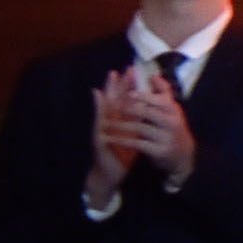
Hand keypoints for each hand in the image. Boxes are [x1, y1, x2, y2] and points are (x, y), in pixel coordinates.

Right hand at [85, 72, 141, 203]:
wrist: (111, 173)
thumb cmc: (122, 153)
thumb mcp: (133, 134)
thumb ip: (137, 119)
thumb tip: (146, 105)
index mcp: (121, 120)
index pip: (124, 99)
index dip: (127, 85)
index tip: (133, 69)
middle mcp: (110, 123)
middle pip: (113, 101)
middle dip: (116, 86)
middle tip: (119, 70)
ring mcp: (103, 131)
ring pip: (103, 112)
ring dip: (103, 99)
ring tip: (103, 85)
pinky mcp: (99, 141)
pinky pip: (99, 128)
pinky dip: (98, 117)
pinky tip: (97, 111)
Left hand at [120, 66, 197, 185]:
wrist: (182, 155)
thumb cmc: (171, 127)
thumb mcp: (171, 110)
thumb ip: (162, 93)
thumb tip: (153, 74)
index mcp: (173, 109)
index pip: (161, 99)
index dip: (146, 96)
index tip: (130, 93)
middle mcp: (172, 122)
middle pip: (150, 112)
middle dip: (130, 109)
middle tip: (114, 106)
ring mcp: (167, 137)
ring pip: (141, 127)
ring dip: (121, 125)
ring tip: (106, 123)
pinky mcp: (160, 150)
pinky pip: (138, 143)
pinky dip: (122, 140)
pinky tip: (110, 138)